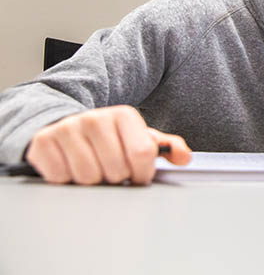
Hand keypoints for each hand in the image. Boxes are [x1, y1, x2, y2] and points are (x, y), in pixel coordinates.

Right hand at [26, 105, 190, 184]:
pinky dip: (66, 181)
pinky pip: (61, 178)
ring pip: (89, 177)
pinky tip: (70, 168)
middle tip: (110, 170)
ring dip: (92, 182)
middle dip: (116, 178)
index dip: (142, 173)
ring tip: (92, 168)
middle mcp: (96, 118)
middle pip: (116, 170)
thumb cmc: (107, 138)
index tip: (137, 175)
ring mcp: (68, 128)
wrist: (61, 126)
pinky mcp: (44, 142)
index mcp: (124, 115)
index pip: (143, 154)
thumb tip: (184, 158)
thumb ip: (165, 147)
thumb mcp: (138, 138)